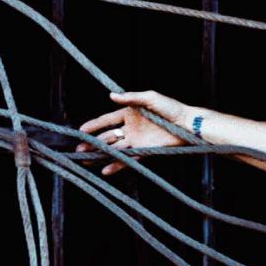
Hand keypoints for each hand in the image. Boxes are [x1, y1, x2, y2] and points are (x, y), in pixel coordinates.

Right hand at [77, 90, 191, 174]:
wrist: (186, 124)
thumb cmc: (171, 108)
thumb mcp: (150, 98)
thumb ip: (130, 98)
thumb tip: (111, 96)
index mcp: (129, 113)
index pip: (107, 120)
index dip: (94, 125)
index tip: (80, 130)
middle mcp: (130, 127)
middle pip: (107, 136)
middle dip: (92, 142)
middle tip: (79, 149)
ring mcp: (136, 140)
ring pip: (114, 148)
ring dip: (100, 154)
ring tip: (86, 159)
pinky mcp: (143, 151)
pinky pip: (127, 159)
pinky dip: (117, 164)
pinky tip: (105, 169)